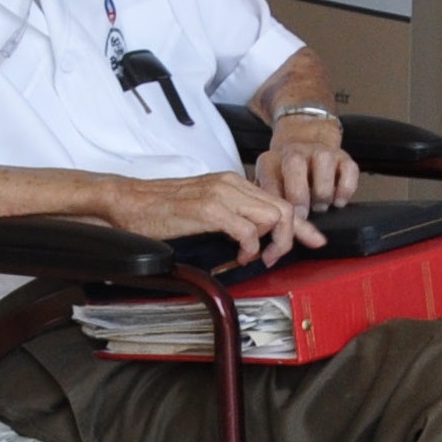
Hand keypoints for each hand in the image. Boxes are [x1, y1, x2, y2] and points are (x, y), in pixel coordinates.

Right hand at [98, 170, 325, 266]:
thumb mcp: (202, 211)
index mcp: (231, 183)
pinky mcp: (209, 209)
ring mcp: (221, 194)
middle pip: (284, 207)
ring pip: (274, 216)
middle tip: (276, 258)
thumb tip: (249, 243)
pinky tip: (239, 256)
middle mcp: (230, 184)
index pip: (278, 200)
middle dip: (291, 237)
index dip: (301, 224)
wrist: (127, 202)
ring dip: (272, 243)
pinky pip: (248, 230)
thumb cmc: (159, 210)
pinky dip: (250, 248)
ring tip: (257, 258)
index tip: (314, 240)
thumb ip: (228, 218)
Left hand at [255, 118, 358, 218]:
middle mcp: (295, 151)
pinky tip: (338, 201)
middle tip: (302, 215)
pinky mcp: (343, 157)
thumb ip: (266, 204)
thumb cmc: (283, 176)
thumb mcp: (268, 187)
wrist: (305, 141)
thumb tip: (264, 229)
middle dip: (298, 193)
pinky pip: (349, 169)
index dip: (277, 202)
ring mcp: (320, 152)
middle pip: (294, 163)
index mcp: (271, 161)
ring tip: (320, 206)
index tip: (283, 220)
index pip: (270, 180)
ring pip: (324, 161)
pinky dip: (345, 189)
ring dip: (322, 191)